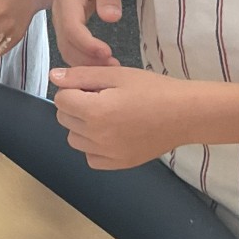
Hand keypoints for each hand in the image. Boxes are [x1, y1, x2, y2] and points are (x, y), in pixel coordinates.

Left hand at [50, 66, 192, 169]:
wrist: (186, 114)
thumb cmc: (153, 90)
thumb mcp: (116, 75)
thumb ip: (80, 76)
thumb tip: (52, 76)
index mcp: (95, 112)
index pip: (60, 99)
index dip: (73, 88)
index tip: (92, 86)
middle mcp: (97, 137)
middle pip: (64, 119)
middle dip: (75, 105)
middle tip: (101, 97)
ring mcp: (108, 154)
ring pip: (74, 139)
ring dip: (82, 126)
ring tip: (107, 114)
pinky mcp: (119, 164)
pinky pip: (91, 157)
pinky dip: (94, 146)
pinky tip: (111, 132)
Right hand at [52, 0, 123, 66]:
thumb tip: (112, 18)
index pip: (72, 27)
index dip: (87, 44)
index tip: (108, 53)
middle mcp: (59, 11)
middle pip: (66, 43)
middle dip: (87, 60)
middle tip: (113, 68)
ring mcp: (61, 19)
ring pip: (67, 48)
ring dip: (86, 63)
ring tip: (112, 68)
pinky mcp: (68, 24)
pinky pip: (71, 46)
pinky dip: (85, 58)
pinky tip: (103, 62)